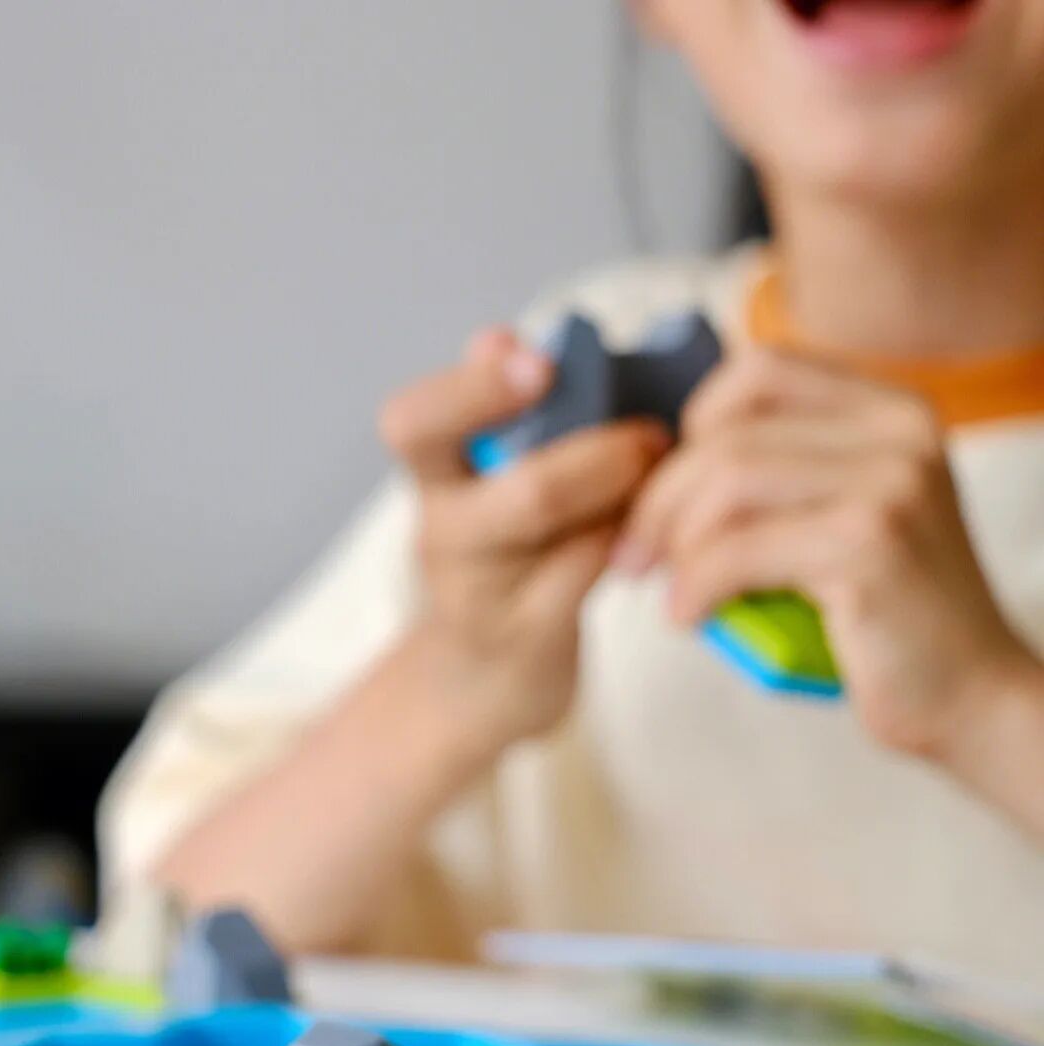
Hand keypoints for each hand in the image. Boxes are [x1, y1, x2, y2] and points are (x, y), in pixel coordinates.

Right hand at [380, 328, 671, 744]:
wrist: (477, 682)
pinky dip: (629, 536)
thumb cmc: (498, 564)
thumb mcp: (479, 489)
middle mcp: (446, 535)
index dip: (473, 388)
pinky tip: (653, 525)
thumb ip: (491, 416)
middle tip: (649, 435)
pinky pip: (589, 571)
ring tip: (660, 472)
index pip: (412, 424)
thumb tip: (497, 335)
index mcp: (433, 480)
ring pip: (567, 534)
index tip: (534, 358)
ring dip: (626, 492)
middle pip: (525, 491)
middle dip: (605, 455)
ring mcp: (485, 593)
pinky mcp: (529, 636)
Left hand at [615, 348, 1034, 760]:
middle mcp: (897, 432)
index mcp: (890, 411)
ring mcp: (889, 484)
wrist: (972, 697)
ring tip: (668, 589)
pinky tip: (690, 618)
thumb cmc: (889, 618)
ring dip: (675, 543)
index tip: (666, 494)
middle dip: (660, 498)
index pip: (757, 372)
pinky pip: (738, 550)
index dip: (692, 429)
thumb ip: (783, 474)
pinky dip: (695, 586)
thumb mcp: (843, 518)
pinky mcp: (870, 546)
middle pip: (729, 432)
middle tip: (635, 555)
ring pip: (727, 483)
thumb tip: (659, 465)